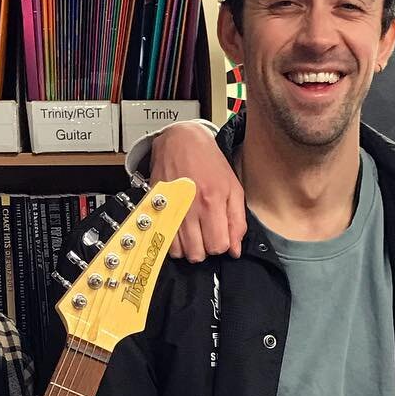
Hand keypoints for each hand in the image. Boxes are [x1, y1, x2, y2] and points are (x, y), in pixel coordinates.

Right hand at [149, 122, 246, 261]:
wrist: (181, 141)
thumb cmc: (209, 163)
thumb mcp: (233, 188)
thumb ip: (237, 221)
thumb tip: (235, 250)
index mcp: (212, 202)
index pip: (219, 247)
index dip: (222, 245)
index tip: (220, 235)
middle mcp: (190, 209)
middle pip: (198, 254)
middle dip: (205, 248)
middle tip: (206, 233)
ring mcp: (171, 210)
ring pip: (180, 252)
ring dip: (189, 247)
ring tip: (193, 231)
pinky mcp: (157, 209)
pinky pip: (165, 241)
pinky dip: (173, 242)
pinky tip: (181, 230)